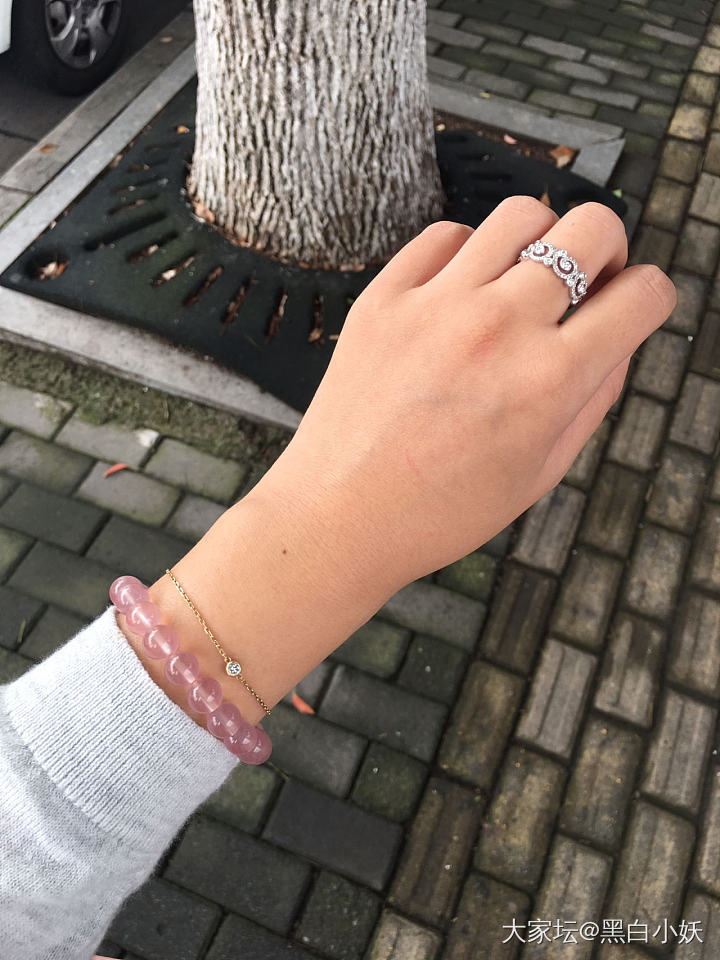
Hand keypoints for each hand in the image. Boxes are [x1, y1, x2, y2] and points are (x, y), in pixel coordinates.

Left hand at [251, 197, 675, 594]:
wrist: (339, 518)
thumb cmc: (439, 511)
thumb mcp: (541, 472)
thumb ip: (594, 399)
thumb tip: (617, 339)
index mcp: (551, 380)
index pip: (642, 293)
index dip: (649, 297)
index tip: (632, 305)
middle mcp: (500, 328)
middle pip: (592, 228)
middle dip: (609, 250)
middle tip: (588, 279)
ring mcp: (438, 305)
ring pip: (521, 215)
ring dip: (539, 240)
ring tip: (522, 280)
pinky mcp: (384, 297)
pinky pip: (444, 236)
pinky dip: (466, 252)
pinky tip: (462, 289)